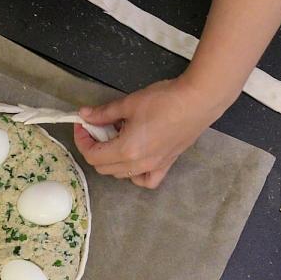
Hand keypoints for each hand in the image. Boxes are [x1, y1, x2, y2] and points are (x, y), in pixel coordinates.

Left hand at [74, 77, 232, 188]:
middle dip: (94, 148)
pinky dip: (135, 174)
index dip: (82, 140)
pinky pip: (146, 180)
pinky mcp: (166, 164)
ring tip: (116, 138)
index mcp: (126, 150)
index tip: (83, 125)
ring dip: (111, 159)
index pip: (93, 155)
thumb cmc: (164, 100)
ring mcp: (153, 167)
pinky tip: (135, 159)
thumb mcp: (129, 104)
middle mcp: (138, 165)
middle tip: (97, 128)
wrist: (198, 101)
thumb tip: (84, 115)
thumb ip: (104, 113)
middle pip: (104, 167)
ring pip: (121, 174)